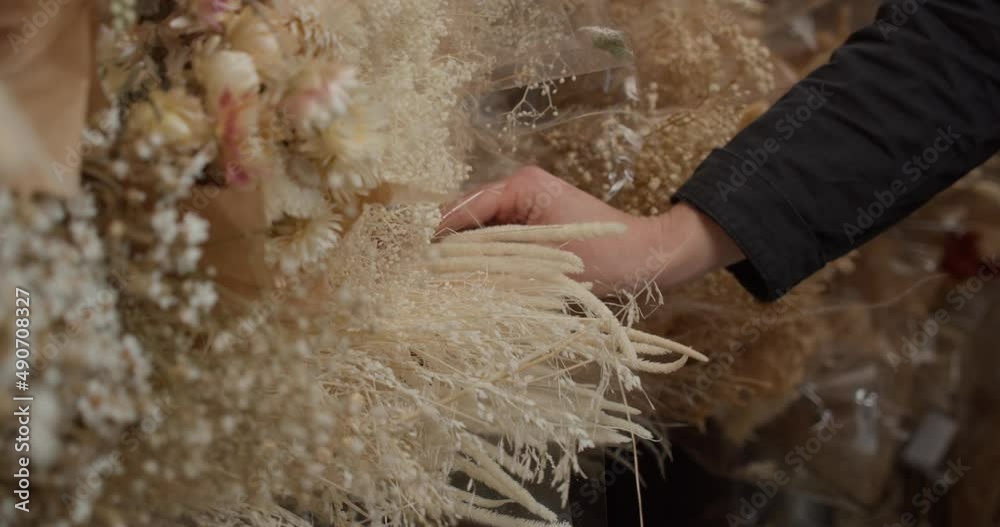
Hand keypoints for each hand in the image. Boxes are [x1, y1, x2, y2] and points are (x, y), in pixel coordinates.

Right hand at [438, 166, 744, 295]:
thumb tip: (450, 275)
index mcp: (521, 186)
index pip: (462, 208)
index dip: (435, 237)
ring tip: (440, 284)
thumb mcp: (546, 265)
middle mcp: (519, 187)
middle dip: (445, 247)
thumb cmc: (606, 258)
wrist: (649, 257)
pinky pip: (497, 238)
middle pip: (465, 217)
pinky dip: (484, 258)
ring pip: (478, 230)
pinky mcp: (533, 221)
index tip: (413, 265)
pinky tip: (471, 281)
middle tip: (422, 279)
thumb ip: (495, 264)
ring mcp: (526, 203)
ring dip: (463, 255)